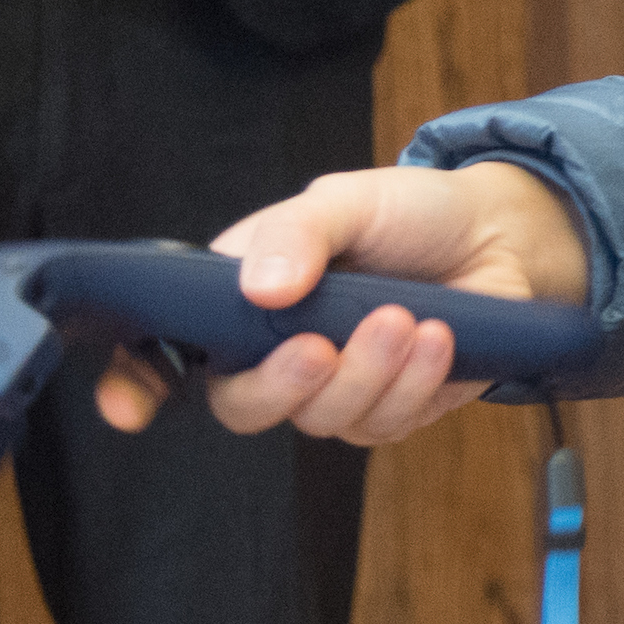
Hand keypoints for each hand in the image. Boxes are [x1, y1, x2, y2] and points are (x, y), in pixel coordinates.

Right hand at [97, 159, 591, 447]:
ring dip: (367, 373)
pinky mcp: (392, 409)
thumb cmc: (408, 213)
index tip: (126, 408)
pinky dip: (413, 382)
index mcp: (242, 298)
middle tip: (320, 347)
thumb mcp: (346, 200)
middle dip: (280, 385)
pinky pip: (386, 423)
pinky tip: (437, 338)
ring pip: (323, 419)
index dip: (137, 385)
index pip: (169, 353)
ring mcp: (334, 388)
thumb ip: (297, 234)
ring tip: (405, 318)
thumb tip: (260, 290)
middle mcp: (277, 352)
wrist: (498, 236)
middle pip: (243, 405)